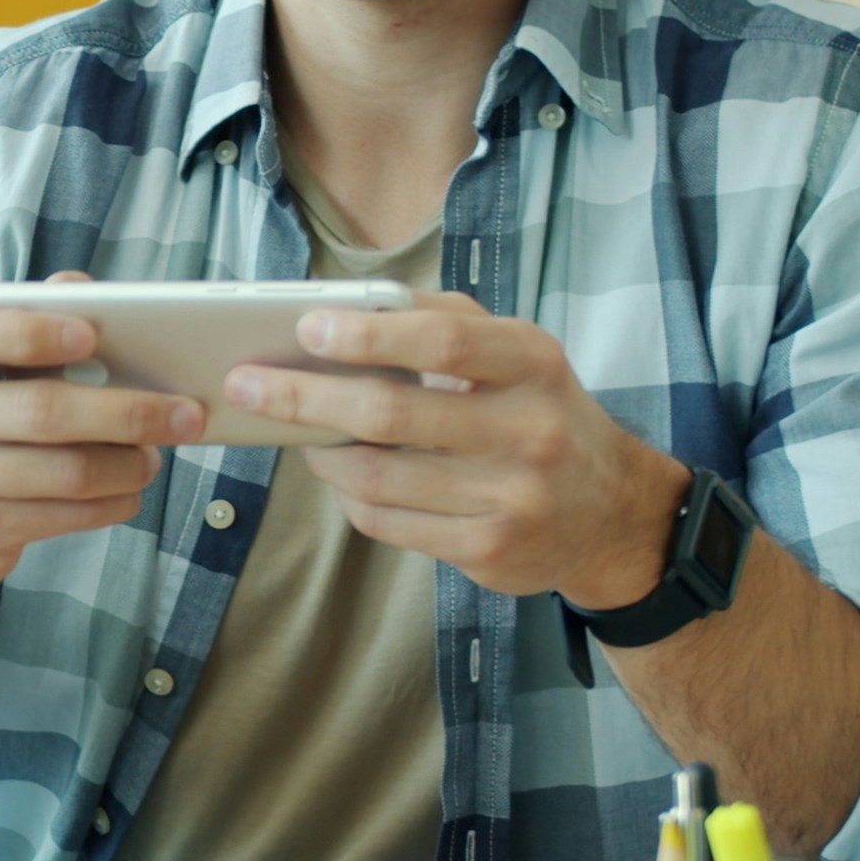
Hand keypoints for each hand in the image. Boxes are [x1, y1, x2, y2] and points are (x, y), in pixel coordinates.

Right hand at [0, 281, 203, 591]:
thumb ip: (29, 316)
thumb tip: (81, 287)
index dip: (32, 334)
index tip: (92, 335)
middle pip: (40, 411)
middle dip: (126, 412)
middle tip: (186, 413)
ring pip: (63, 472)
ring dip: (128, 465)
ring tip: (157, 455)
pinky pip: (61, 517)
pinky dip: (110, 503)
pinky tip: (129, 491)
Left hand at [222, 292, 684, 605]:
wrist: (614, 513)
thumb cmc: (539, 412)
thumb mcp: (518, 355)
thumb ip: (444, 325)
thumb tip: (344, 309)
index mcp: (532, 363)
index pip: (442, 342)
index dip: (367, 336)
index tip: (305, 328)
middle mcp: (528, 430)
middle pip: (392, 415)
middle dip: (305, 398)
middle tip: (246, 384)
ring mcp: (511, 498)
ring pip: (379, 477)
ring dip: (318, 452)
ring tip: (286, 428)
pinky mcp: (489, 551)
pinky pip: (389, 522)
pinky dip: (348, 496)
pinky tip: (334, 473)